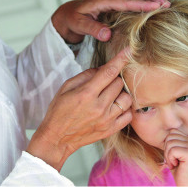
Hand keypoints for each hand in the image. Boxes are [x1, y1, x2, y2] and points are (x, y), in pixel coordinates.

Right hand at [26, 49, 132, 170]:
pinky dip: (124, 108)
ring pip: (127, 98)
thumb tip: (102, 68)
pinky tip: (114, 107)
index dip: (121, 59)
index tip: (130, 49)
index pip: (109, 72)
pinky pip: (128, 115)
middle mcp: (99, 106)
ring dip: (120, 93)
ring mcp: (106, 120)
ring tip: (109, 96)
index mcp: (86, 93)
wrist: (57, 138)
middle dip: (113, 79)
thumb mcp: (66, 87)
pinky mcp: (110, 130)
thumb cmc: (59, 111)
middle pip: (119, 83)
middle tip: (103, 83)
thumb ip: (85, 75)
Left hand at [51, 0, 170, 43]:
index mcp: (102, 1)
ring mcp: (113, 1)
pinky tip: (155, 4)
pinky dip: (144, 0)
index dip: (140, 4)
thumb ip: (92, 29)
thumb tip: (108, 35)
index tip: (156, 6)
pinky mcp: (114, 6)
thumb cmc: (71, 19)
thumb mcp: (78, 25)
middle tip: (167, 2)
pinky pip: (132, 0)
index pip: (124, 1)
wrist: (66, 14)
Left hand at [164, 129, 187, 185]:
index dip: (167, 144)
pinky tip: (176, 165)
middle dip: (166, 149)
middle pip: (170, 136)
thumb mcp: (173, 152)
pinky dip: (170, 159)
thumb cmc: (178, 169)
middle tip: (173, 160)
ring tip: (174, 163)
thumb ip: (171, 141)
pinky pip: (172, 150)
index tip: (173, 155)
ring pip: (170, 143)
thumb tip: (164, 130)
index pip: (172, 132)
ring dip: (168, 155)